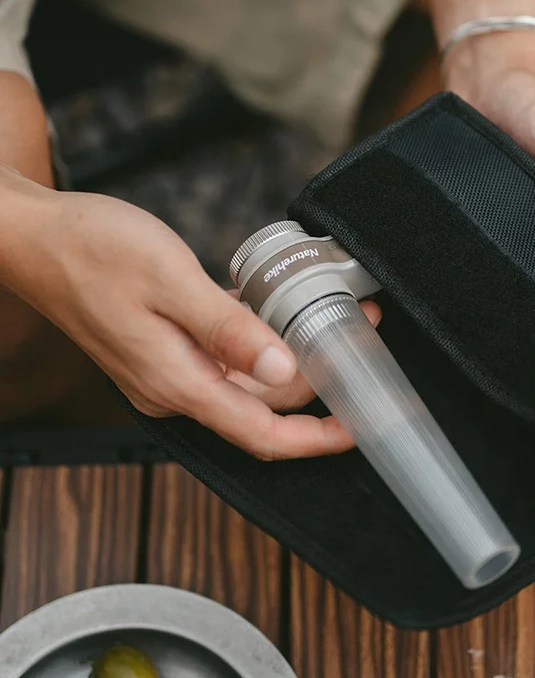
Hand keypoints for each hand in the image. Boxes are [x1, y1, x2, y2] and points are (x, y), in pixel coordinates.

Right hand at [3, 175, 377, 459]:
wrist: (34, 238)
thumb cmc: (91, 251)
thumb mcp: (170, 280)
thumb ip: (229, 330)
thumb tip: (282, 369)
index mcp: (177, 382)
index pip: (261, 433)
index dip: (315, 439)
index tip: (357, 428)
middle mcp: (176, 387)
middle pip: (263, 406)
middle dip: (317, 383)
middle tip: (357, 339)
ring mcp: (171, 369)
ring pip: (249, 381)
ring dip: (293, 359)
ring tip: (332, 320)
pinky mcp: (169, 348)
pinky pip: (227, 358)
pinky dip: (261, 342)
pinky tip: (283, 313)